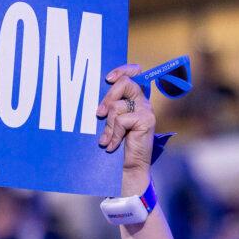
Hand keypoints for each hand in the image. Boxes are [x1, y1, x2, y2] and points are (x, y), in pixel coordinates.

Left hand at [96, 64, 154, 194]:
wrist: (128, 169)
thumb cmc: (116, 145)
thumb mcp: (110, 122)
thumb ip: (109, 107)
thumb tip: (93, 96)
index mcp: (135, 98)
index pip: (134, 73)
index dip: (122, 70)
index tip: (107, 78)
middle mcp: (143, 102)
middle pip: (125, 82)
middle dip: (108, 97)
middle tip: (99, 114)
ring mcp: (146, 110)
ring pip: (118, 105)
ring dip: (108, 124)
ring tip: (105, 139)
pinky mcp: (146, 121)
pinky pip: (121, 120)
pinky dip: (113, 134)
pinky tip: (111, 145)